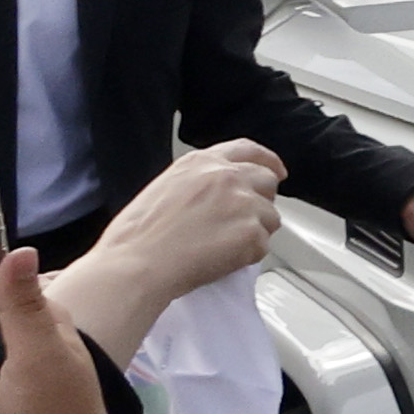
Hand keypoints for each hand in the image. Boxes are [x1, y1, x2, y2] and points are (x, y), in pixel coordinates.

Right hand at [48, 139, 284, 355]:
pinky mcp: (250, 233)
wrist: (136, 263)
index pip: (247, 150)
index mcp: (202, 161)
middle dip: (262, 201)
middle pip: (267, 181)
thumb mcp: (166, 186)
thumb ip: (199, 182)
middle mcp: (227, 175)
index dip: (267, 161)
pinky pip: (262, 246)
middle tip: (245, 222)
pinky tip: (221, 261)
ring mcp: (242, 202)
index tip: (276, 170)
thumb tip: (218, 195)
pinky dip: (248, 257)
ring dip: (255, 232)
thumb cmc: (138, 236)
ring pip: (270, 217)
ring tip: (223, 247)